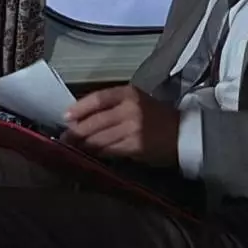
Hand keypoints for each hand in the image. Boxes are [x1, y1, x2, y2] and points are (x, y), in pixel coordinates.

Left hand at [62, 85, 179, 167]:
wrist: (182, 133)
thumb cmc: (156, 116)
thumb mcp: (136, 101)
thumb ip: (112, 105)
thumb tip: (81, 115)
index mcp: (130, 93)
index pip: (98, 98)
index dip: (79, 108)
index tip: (65, 116)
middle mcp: (130, 109)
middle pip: (95, 121)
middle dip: (77, 131)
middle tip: (64, 137)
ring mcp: (133, 129)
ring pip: (99, 138)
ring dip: (84, 144)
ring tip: (73, 147)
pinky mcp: (135, 147)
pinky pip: (109, 150)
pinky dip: (97, 153)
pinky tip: (90, 154)